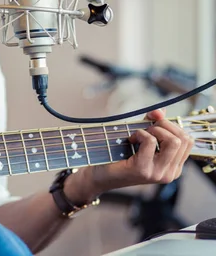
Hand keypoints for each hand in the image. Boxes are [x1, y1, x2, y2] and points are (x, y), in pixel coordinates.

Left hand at [65, 109, 193, 203]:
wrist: (99, 175)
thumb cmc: (120, 156)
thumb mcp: (141, 140)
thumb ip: (153, 125)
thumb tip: (160, 110)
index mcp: (174, 167)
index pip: (188, 141)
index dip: (172, 124)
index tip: (155, 120)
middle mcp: (170, 173)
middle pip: (184, 139)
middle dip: (165, 125)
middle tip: (146, 127)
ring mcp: (157, 173)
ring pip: (173, 141)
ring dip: (155, 130)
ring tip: (139, 134)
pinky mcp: (142, 169)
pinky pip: (151, 142)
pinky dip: (140, 133)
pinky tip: (130, 139)